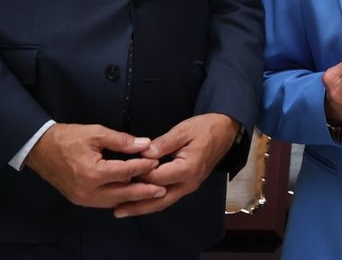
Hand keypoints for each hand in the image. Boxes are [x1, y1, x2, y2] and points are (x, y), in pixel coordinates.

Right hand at [25, 122, 164, 207]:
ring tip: (151, 193)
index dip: (143, 166)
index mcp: (93, 173)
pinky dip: (118, 198)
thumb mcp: (97, 133)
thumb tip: (145, 144)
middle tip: (162, 188)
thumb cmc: (68, 138)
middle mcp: (88, 190)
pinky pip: (103, 202)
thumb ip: (122, 141)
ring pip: (114, 201)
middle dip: (144, 191)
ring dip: (132, 197)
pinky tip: (130, 194)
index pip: (126, 172)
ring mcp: (82, 198)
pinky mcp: (79, 199)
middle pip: (123, 193)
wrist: (40, 149)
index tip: (157, 161)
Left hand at [112, 112, 239, 217]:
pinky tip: (141, 202)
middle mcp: (189, 182)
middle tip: (116, 211)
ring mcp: (190, 186)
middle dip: (137, 205)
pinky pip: (169, 197)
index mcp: (188, 168)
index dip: (138, 175)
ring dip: (144, 208)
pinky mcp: (189, 184)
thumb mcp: (183, 130)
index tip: (121, 173)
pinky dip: (154, 201)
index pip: (156, 177)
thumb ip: (164, 143)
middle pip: (159, 198)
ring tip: (123, 211)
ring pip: (164, 201)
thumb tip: (144, 154)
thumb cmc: (205, 128)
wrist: (225, 130)